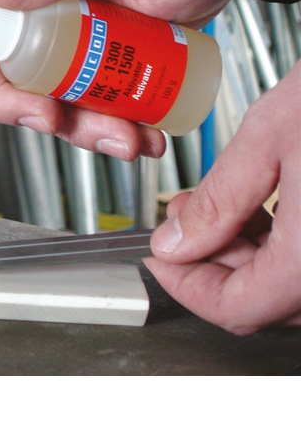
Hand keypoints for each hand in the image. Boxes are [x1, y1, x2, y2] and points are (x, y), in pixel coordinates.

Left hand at [145, 60, 300, 334]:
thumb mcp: (269, 137)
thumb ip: (218, 202)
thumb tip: (175, 244)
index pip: (237, 309)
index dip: (184, 285)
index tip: (159, 257)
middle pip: (266, 302)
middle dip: (212, 262)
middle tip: (182, 219)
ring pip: (293, 287)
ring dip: (246, 254)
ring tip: (217, 204)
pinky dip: (284, 246)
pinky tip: (263, 204)